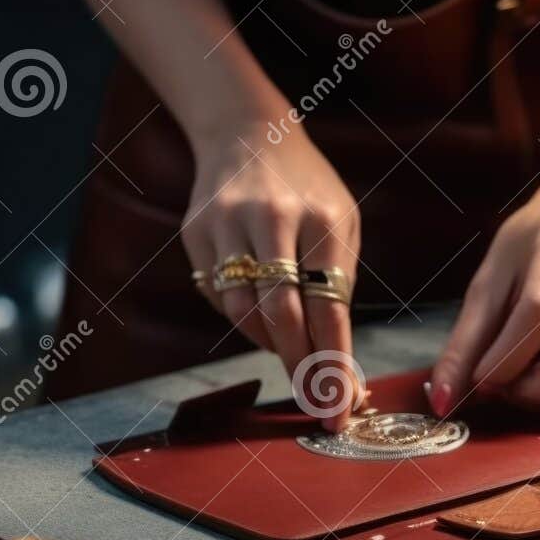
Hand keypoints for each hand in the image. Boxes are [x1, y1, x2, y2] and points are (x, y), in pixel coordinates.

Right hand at [183, 128, 362, 429]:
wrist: (246, 132)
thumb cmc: (308, 189)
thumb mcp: (343, 222)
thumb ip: (339, 281)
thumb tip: (336, 356)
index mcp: (321, 219)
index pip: (329, 309)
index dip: (334, 365)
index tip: (340, 407)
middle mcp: (271, 220)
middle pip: (283, 316)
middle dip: (301, 367)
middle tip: (316, 401)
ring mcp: (226, 225)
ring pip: (244, 313)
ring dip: (270, 345)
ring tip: (291, 350)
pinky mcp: (195, 232)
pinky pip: (219, 297)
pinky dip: (244, 319)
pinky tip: (261, 315)